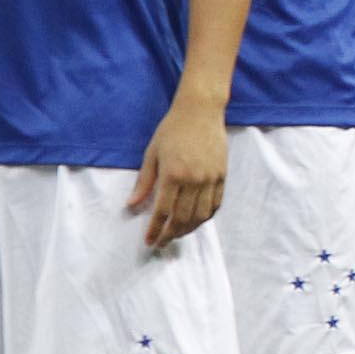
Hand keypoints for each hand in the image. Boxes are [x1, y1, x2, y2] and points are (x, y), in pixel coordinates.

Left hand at [129, 101, 227, 247]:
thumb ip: (144, 182)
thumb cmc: (172, 129)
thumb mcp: (151, 154)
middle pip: (183, 218)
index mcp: (173, 174)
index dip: (155, 229)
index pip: (163, 211)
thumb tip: (131, 205)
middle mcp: (194, 180)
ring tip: (178, 234)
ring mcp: (211, 178)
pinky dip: (206, 217)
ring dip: (189, 229)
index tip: (149, 241)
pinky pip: (216, 204)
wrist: (200, 111)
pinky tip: (197, 221)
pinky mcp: (222, 176)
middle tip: (162, 242)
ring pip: (201, 215)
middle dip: (171, 234)